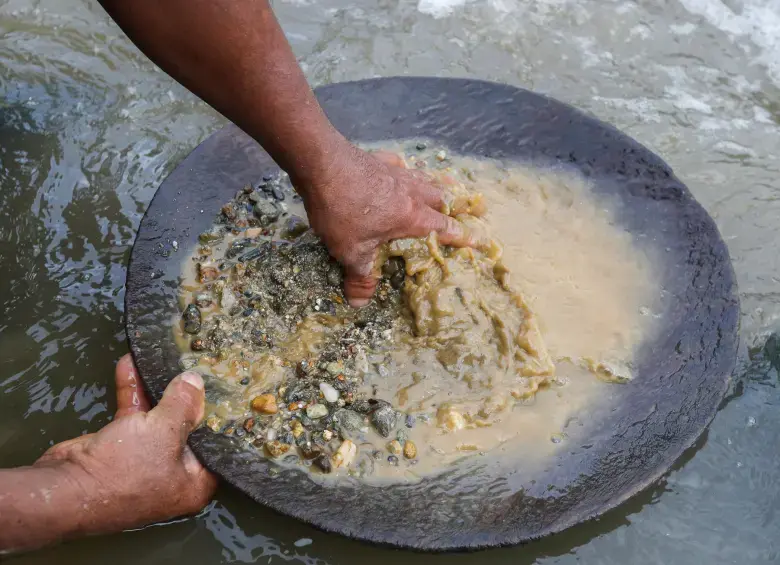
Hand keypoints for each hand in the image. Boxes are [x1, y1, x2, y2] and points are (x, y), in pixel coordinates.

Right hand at [35, 354, 216, 535]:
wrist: (63, 488)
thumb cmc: (127, 468)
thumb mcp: (164, 431)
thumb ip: (184, 404)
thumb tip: (196, 382)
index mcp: (193, 482)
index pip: (215, 446)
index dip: (218, 416)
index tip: (220, 387)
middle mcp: (172, 474)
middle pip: (186, 427)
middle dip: (184, 396)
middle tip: (193, 366)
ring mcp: (145, 461)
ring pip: (156, 418)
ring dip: (153, 388)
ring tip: (159, 357)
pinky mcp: (120, 448)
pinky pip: (133, 417)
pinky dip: (132, 393)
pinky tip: (129, 364)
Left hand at [296, 142, 476, 306]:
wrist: (321, 164)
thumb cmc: (341, 211)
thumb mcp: (350, 251)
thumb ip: (359, 277)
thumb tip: (360, 303)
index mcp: (411, 216)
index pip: (443, 228)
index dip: (461, 235)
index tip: (478, 239)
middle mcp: (410, 192)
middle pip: (440, 198)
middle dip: (449, 208)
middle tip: (456, 213)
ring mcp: (396, 172)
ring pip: (424, 178)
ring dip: (433, 186)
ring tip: (437, 190)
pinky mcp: (378, 159)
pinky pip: (399, 164)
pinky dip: (404, 169)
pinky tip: (399, 169)